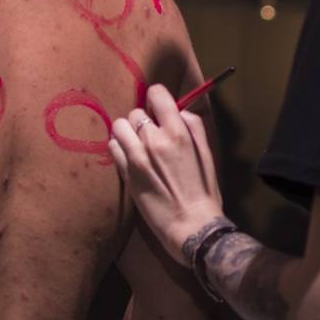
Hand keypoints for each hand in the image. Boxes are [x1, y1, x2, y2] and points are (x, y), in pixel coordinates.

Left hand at [108, 84, 224, 259]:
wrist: (191, 225)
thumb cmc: (204, 190)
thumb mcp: (207, 154)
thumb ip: (193, 127)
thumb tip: (179, 111)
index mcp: (178, 132)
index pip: (157, 94)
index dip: (157, 98)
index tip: (158, 109)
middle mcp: (154, 140)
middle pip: (135, 112)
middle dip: (142, 120)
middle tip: (150, 135)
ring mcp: (136, 157)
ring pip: (119, 127)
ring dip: (127, 132)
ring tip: (136, 144)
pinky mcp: (126, 173)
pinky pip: (112, 147)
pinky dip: (119, 148)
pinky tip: (130, 157)